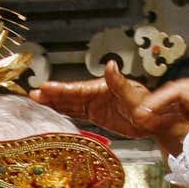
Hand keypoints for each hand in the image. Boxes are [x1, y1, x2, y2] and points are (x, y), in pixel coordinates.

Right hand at [30, 59, 156, 139]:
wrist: (155, 122)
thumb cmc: (148, 108)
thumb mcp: (134, 96)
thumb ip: (120, 83)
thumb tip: (112, 66)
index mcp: (103, 88)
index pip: (77, 89)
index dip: (61, 89)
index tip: (46, 87)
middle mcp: (97, 95)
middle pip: (70, 95)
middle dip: (51, 95)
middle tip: (33, 94)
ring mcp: (95, 105)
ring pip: (71, 104)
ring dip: (54, 103)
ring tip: (37, 101)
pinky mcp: (97, 115)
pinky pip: (77, 112)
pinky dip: (64, 111)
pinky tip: (53, 110)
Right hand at [135, 71, 188, 158]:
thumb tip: (186, 94)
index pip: (182, 88)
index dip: (163, 98)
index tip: (148, 108)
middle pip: (175, 94)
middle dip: (157, 104)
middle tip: (139, 115)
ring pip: (176, 103)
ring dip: (160, 111)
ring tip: (143, 120)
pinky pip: (182, 113)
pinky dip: (169, 117)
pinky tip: (157, 122)